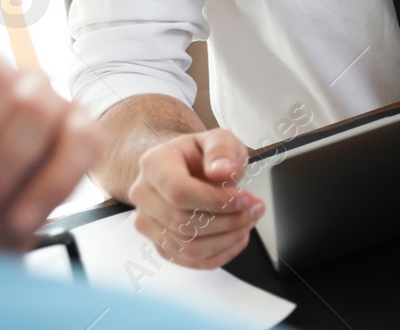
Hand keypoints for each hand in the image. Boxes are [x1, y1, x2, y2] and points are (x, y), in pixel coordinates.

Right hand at [126, 127, 262, 268]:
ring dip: (227, 239)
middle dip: (228, 221)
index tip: (246, 199)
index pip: (179, 192)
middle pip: (183, 224)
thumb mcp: (218, 138)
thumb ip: (221, 150)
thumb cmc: (200, 154)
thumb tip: (222, 170)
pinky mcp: (160, 243)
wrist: (184, 166)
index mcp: (154, 165)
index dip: (216, 201)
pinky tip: (238, 236)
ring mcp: (148, 223)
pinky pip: (190, 260)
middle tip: (255, 209)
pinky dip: (221, 253)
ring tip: (249, 221)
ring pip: (188, 247)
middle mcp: (144, 196)